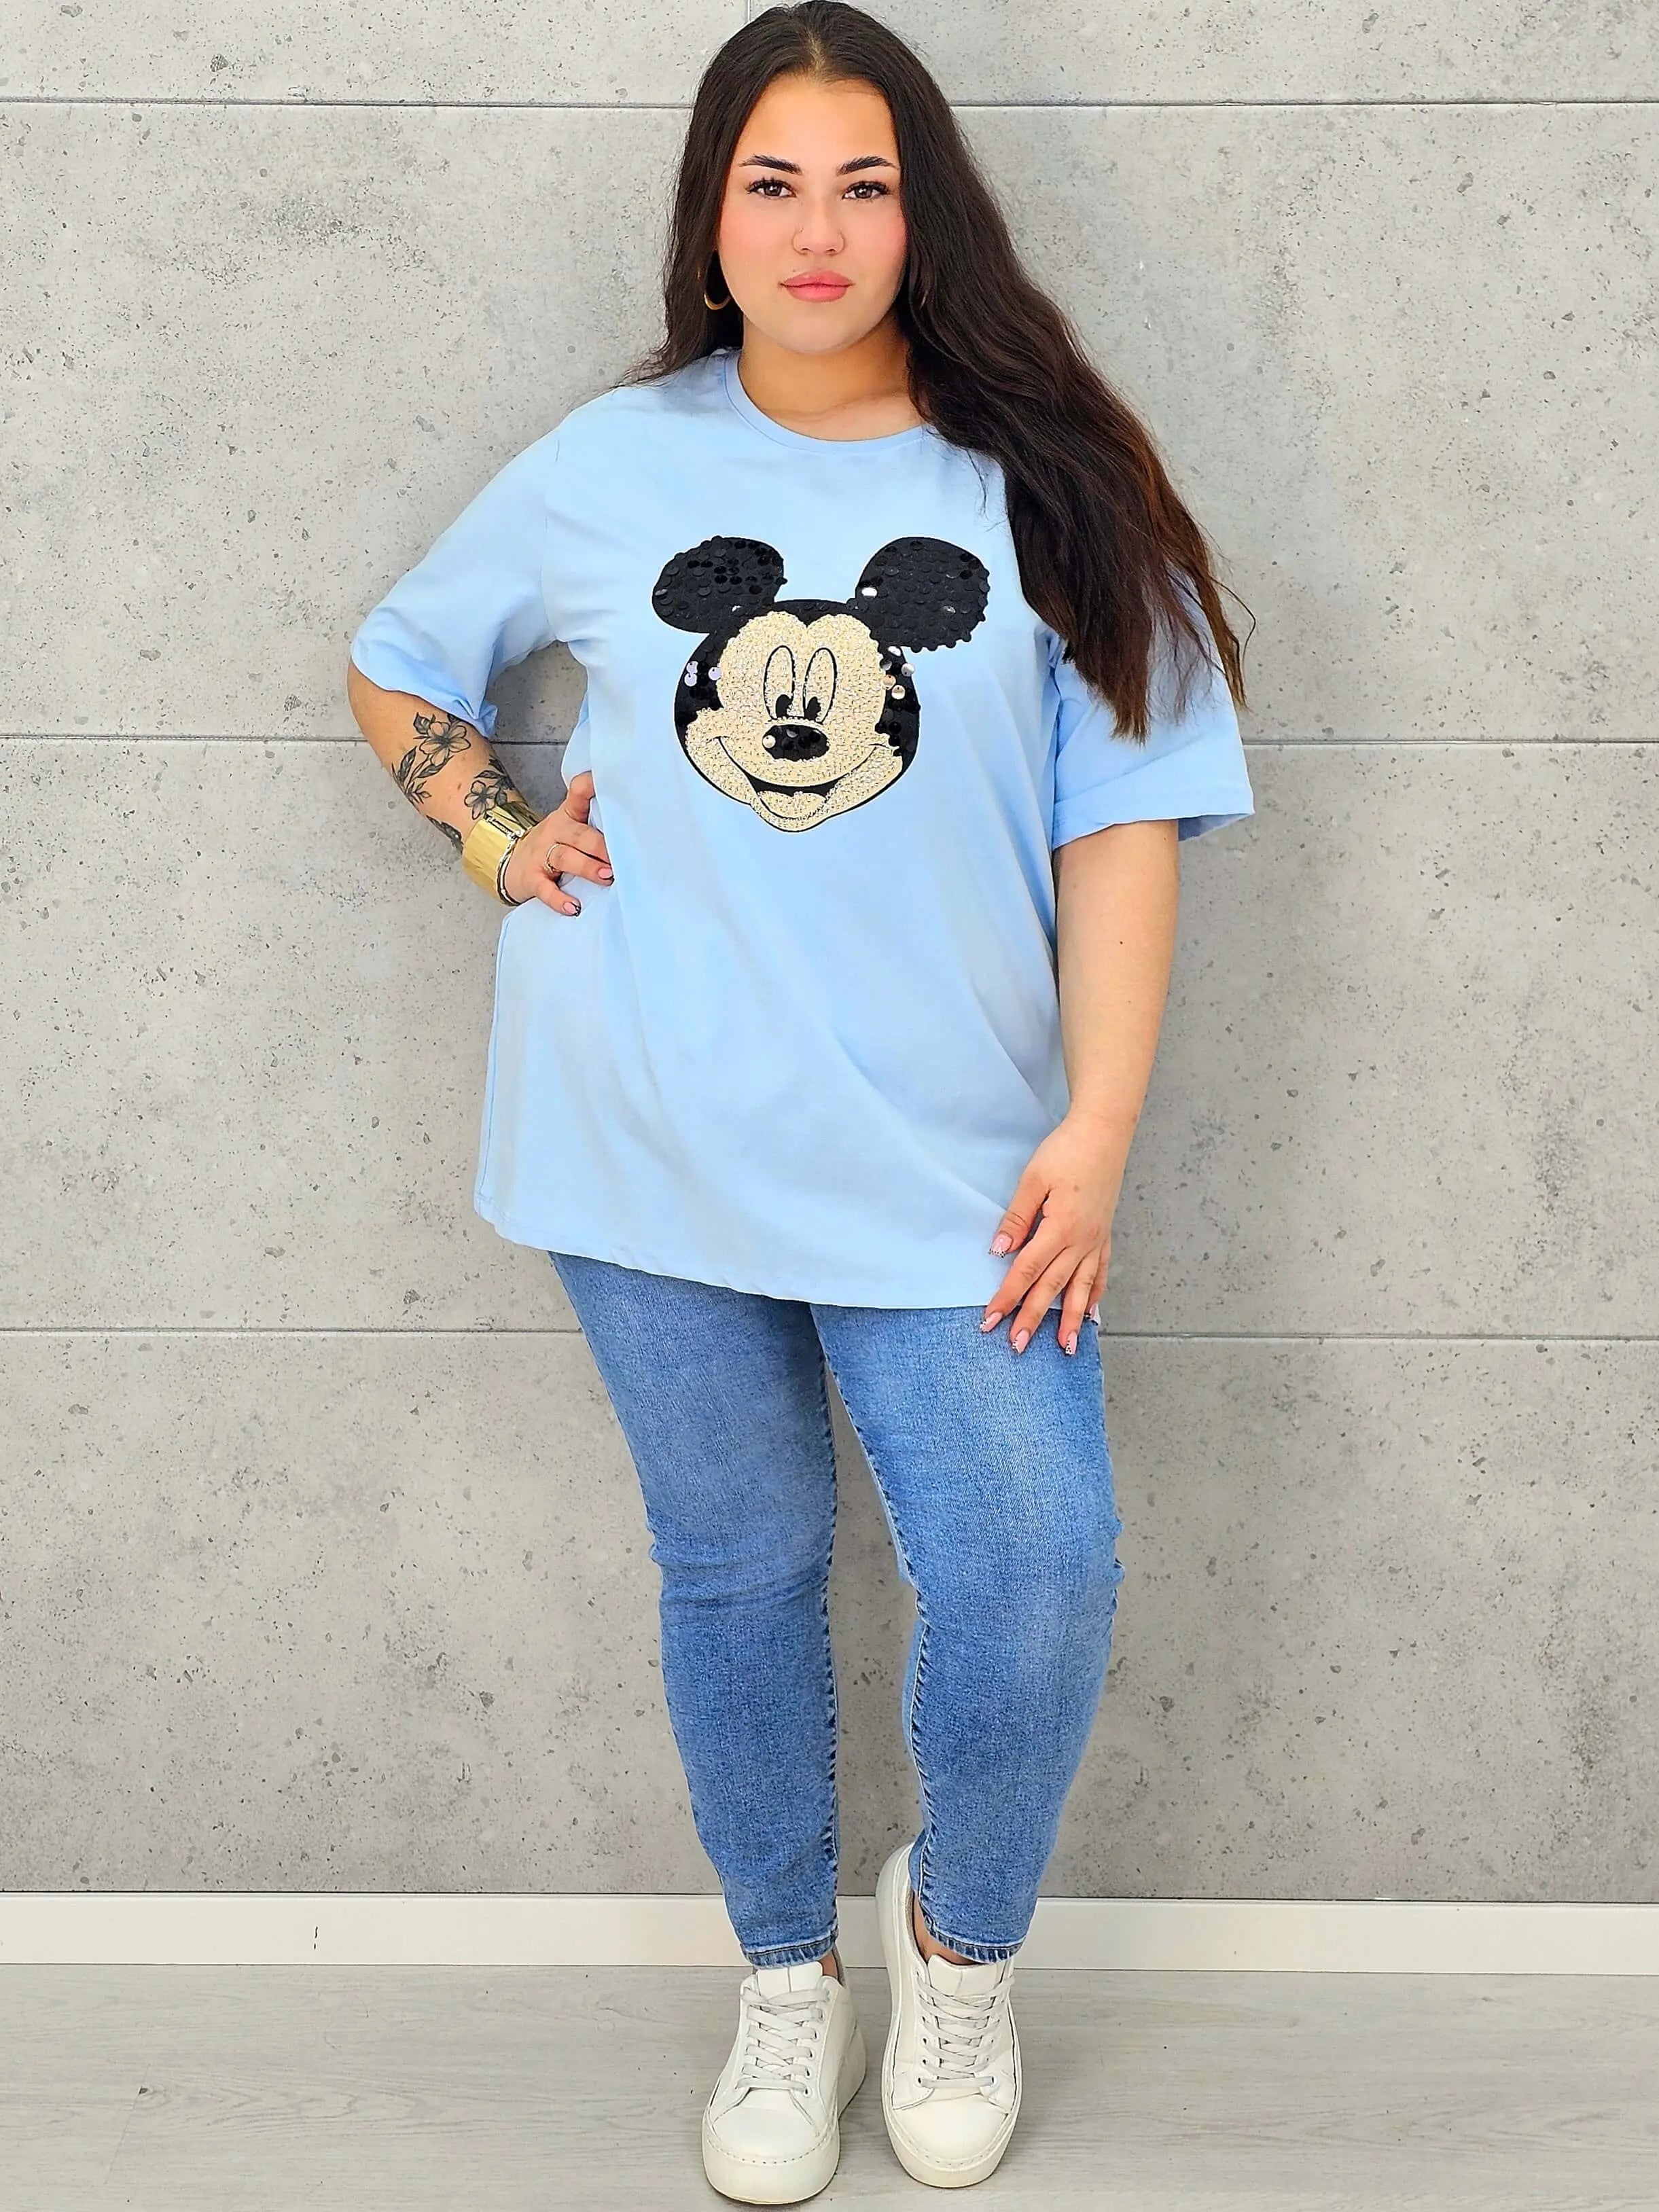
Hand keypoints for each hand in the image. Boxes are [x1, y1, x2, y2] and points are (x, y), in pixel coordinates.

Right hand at [501, 770, 611, 912]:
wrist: (510, 863)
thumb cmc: (554, 846)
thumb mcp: (570, 828)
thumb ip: (596, 827)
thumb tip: (636, 833)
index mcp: (568, 816)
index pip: (578, 795)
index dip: (589, 787)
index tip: (605, 782)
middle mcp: (556, 831)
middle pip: (580, 834)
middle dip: (601, 845)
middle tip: (621, 856)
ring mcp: (542, 854)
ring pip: (566, 857)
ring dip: (588, 867)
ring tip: (607, 876)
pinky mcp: (532, 878)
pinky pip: (545, 889)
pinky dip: (558, 899)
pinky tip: (573, 907)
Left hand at [981, 1110, 1128, 1356]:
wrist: (1104, 1133)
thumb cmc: (1066, 1151)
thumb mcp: (1033, 1178)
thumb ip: (1017, 1216)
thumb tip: (1000, 1251)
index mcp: (1060, 1228)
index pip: (1026, 1270)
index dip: (1007, 1297)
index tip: (990, 1320)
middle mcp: (1082, 1241)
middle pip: (1053, 1287)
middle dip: (1034, 1319)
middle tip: (1018, 1346)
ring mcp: (1097, 1240)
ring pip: (1082, 1288)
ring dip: (1072, 1320)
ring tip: (1066, 1348)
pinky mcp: (1105, 1234)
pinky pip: (1101, 1272)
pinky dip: (1096, 1295)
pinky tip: (1093, 1314)